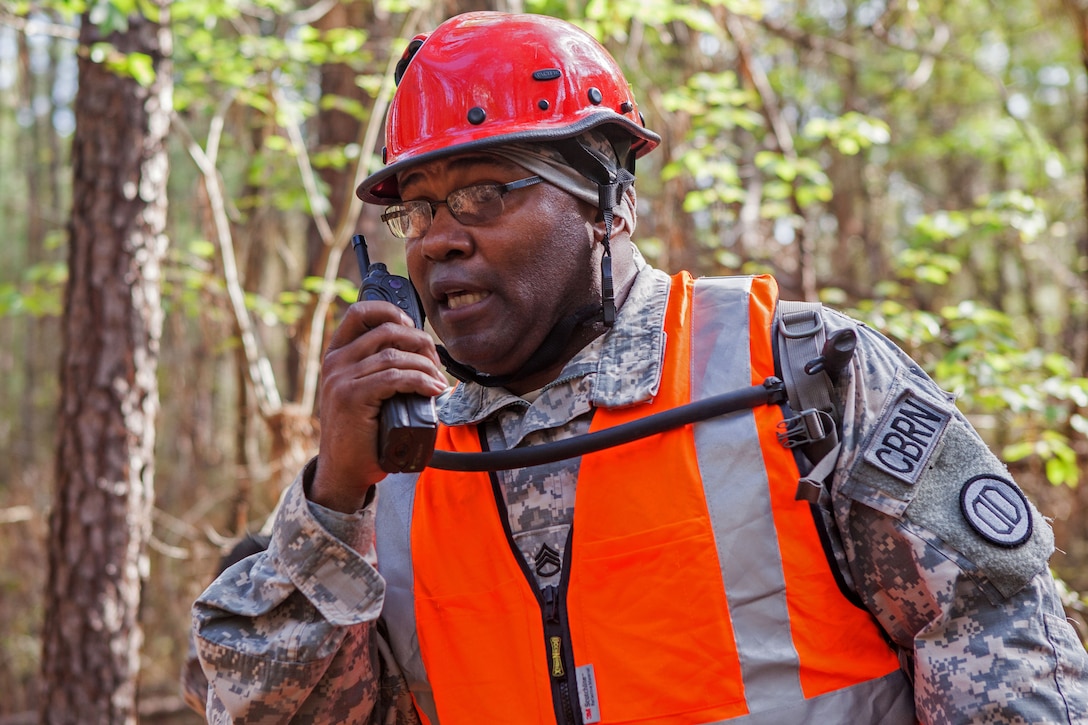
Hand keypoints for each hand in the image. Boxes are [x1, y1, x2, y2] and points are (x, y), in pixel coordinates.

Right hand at [311, 301, 446, 511]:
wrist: (343, 470)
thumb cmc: (361, 433)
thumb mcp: (362, 392)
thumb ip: (376, 370)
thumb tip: (419, 351)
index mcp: (336, 355)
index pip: (358, 313)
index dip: (390, 311)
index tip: (412, 326)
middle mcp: (335, 362)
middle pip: (385, 331)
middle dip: (419, 342)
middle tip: (436, 361)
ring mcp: (341, 380)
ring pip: (394, 356)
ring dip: (425, 366)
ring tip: (438, 381)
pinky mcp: (352, 398)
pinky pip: (395, 378)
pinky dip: (421, 381)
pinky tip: (434, 390)